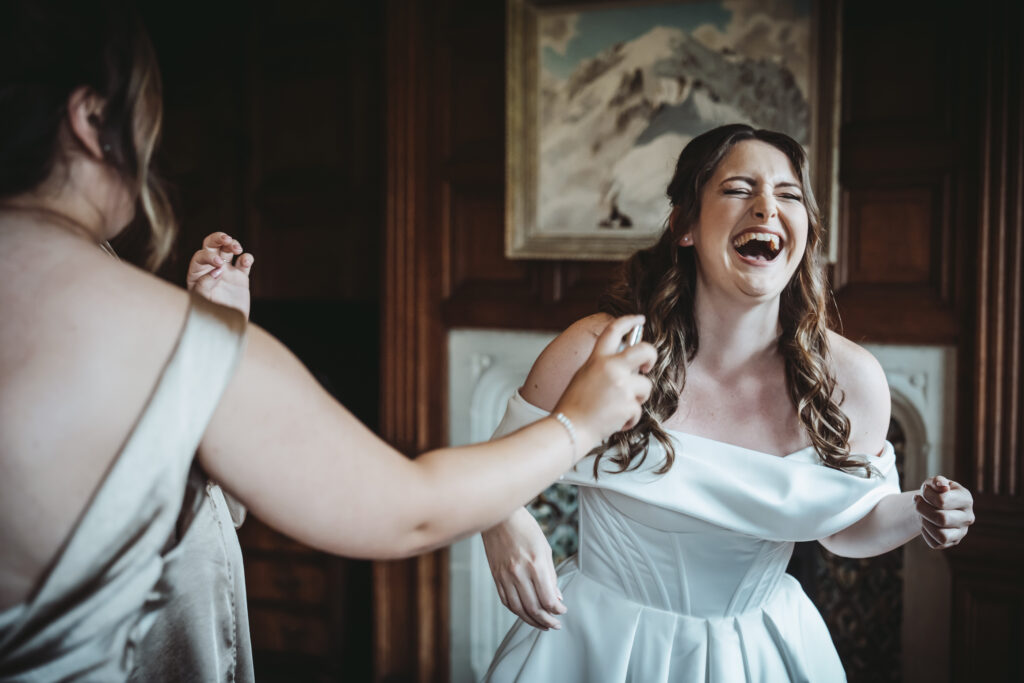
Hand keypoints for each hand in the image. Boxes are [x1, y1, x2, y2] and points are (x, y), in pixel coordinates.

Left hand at [186, 232, 253, 318]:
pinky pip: (244, 262)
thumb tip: (217, 271)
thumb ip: (204, 286)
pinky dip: (247, 258)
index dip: (209, 257)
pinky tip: (246, 261)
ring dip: (233, 244)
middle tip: (227, 240)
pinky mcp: (241, 277)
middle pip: (212, 246)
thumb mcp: (202, 303)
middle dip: (218, 239)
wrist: (228, 329)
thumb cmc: (209, 318)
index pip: (200, 257)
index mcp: (196, 274)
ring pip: (228, 250)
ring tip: (238, 249)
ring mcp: (226, 272)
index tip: (220, 266)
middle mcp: (210, 269)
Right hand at [482, 507, 564, 629]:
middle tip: (555, 624)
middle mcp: (518, 573)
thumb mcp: (544, 548)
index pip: (547, 598)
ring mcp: (504, 576)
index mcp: (535, 564)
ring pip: (518, 609)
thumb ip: (551, 575)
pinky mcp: (495, 576)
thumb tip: (556, 598)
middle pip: (533, 608)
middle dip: (547, 620)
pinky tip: (525, 613)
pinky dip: (516, 611)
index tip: (562, 611)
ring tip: (542, 624)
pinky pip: (506, 600)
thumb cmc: (525, 528)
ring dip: (531, 620)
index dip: (557, 610)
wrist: (499, 516)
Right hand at [554, 315, 655, 457]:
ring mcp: (622, 385)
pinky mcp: (628, 404)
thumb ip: (604, 367)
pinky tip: (613, 421)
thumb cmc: (574, 406)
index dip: (629, 321)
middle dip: (651, 356)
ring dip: (636, 399)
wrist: (570, 428)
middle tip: (647, 367)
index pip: (614, 330)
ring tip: (617, 408)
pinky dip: (629, 419)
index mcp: (597, 359)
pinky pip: (638, 410)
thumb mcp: (584, 375)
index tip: (639, 319)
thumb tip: (628, 364)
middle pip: (645, 350)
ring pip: (645, 386)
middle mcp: (611, 367)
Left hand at [914, 475, 974, 548]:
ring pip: (941, 536)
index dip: (926, 495)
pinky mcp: (953, 542)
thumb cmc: (935, 492)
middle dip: (922, 510)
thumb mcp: (935, 483)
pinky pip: (936, 544)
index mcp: (966, 499)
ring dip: (925, 524)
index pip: (942, 501)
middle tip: (917, 503)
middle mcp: (968, 517)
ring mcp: (962, 532)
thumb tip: (942, 486)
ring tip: (922, 515)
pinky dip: (926, 534)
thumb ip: (937, 481)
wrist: (934, 505)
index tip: (923, 492)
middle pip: (942, 519)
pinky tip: (926, 524)